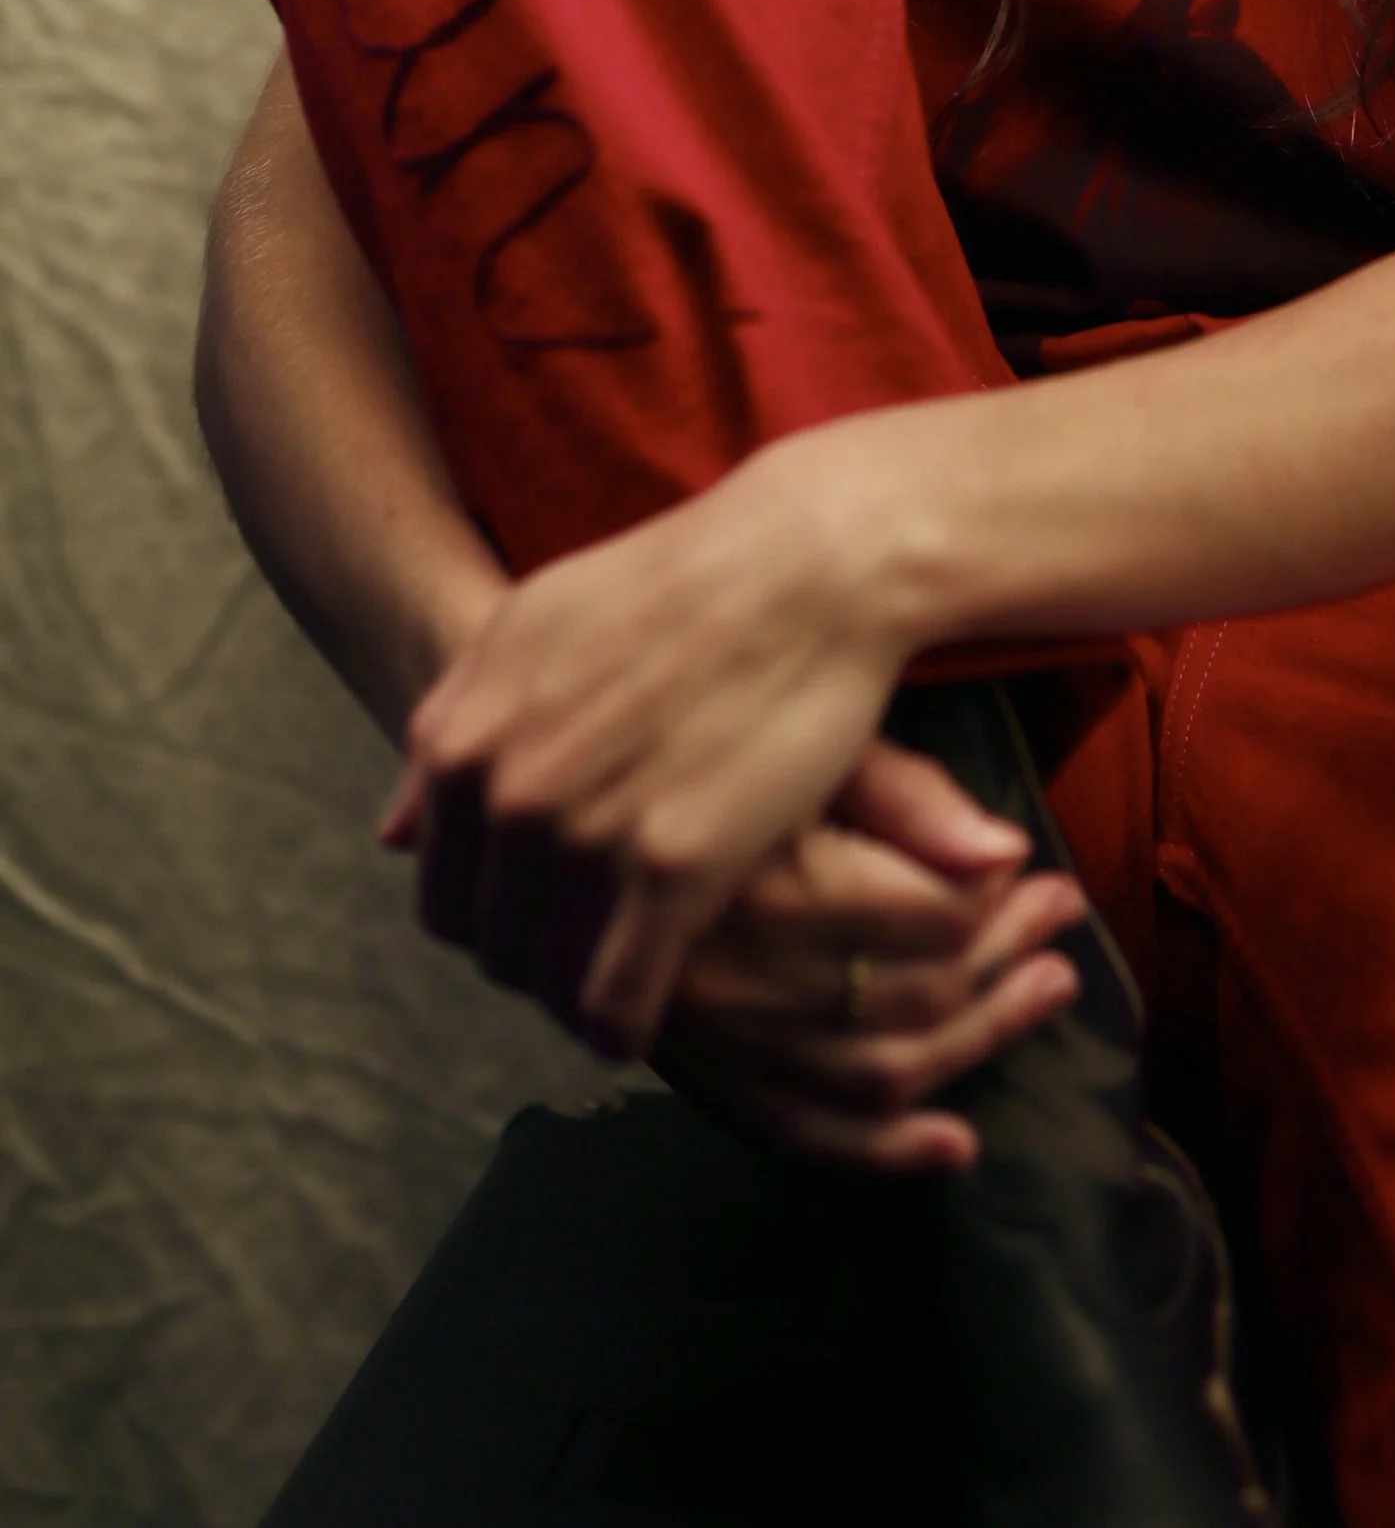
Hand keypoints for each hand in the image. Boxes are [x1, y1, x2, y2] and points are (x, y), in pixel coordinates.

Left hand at [384, 424, 917, 1051]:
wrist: (804, 563)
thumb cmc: (677, 585)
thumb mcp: (534, 626)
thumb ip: (455, 724)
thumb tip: (394, 834)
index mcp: (462, 740)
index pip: (443, 896)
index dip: (497, 917)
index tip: (549, 915)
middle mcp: (508, 792)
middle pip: (496, 946)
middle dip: (541, 958)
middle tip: (601, 946)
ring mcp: (587, 833)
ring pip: (554, 982)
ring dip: (585, 996)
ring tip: (630, 978)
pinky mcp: (674, 865)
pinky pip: (619, 1001)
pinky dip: (627, 1026)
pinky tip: (650, 1016)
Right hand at [656, 741, 1086, 1172]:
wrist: (558, 783)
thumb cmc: (695, 735)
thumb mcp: (790, 734)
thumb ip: (901, 793)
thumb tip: (1006, 849)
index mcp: (752, 877)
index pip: (921, 919)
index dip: (996, 903)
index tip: (1035, 872)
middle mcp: (723, 973)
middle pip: (906, 998)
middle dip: (1002, 964)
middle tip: (1061, 918)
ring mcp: (707, 1038)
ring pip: (870, 1073)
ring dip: (975, 1042)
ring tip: (1046, 989)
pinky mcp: (695, 1075)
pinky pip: (797, 1137)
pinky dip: (883, 1154)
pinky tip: (956, 1145)